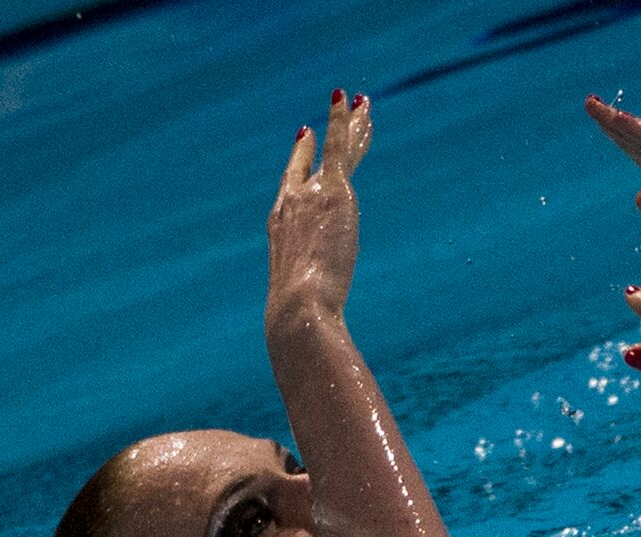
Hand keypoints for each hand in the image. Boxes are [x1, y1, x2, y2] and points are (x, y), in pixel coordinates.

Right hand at [266, 90, 371, 319]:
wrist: (299, 305)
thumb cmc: (298, 316)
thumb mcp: (302, 304)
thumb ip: (310, 302)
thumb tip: (317, 333)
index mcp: (280, 226)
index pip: (291, 184)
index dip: (300, 160)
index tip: (305, 137)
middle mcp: (291, 203)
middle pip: (310, 159)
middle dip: (325, 134)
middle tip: (335, 109)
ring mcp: (310, 195)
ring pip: (334, 150)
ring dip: (348, 123)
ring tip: (360, 100)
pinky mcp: (333, 192)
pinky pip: (341, 148)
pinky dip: (346, 123)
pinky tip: (356, 103)